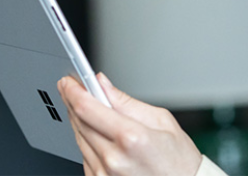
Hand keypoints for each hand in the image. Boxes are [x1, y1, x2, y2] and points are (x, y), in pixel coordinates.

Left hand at [58, 73, 202, 175]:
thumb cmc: (179, 160)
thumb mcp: (162, 121)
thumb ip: (127, 102)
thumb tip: (103, 85)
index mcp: (132, 138)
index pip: (89, 109)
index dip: (74, 91)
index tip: (68, 81)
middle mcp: (113, 159)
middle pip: (79, 123)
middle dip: (73, 103)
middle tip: (71, 88)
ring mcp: (104, 174)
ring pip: (79, 140)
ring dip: (80, 122)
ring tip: (89, 110)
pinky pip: (85, 157)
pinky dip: (88, 142)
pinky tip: (98, 135)